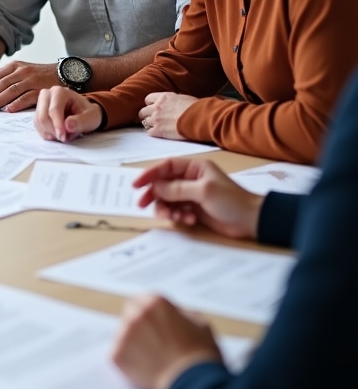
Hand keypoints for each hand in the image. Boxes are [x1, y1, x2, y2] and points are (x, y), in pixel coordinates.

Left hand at [0, 59, 60, 111]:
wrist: (64, 73)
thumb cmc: (41, 76)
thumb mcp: (23, 71)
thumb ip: (8, 79)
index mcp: (15, 66)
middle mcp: (22, 71)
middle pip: (0, 84)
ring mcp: (32, 79)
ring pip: (11, 91)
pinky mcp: (41, 89)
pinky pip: (26, 97)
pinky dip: (16, 103)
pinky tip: (8, 110)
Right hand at [33, 86, 103, 140]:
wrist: (84, 113)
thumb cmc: (87, 114)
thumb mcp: (91, 118)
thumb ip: (81, 122)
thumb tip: (68, 125)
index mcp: (60, 92)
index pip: (54, 110)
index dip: (57, 126)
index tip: (64, 138)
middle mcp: (47, 94)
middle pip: (42, 116)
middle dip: (53, 131)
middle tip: (64, 139)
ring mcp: (41, 103)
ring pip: (38, 122)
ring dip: (50, 133)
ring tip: (64, 135)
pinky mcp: (38, 112)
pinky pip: (37, 125)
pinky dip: (46, 133)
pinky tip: (56, 135)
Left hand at [112, 293, 222, 388]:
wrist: (195, 385)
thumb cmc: (201, 356)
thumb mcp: (200, 324)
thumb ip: (183, 314)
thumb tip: (176, 315)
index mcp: (154, 303)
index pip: (143, 301)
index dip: (150, 314)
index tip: (154, 324)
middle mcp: (136, 314)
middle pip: (129, 314)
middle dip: (139, 325)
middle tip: (151, 342)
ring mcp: (124, 334)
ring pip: (123, 335)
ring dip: (133, 343)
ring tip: (153, 359)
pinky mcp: (117, 355)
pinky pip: (119, 354)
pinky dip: (129, 361)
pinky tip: (146, 369)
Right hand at [132, 158, 263, 238]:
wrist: (253, 222)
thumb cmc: (232, 201)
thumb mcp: (203, 191)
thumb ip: (177, 188)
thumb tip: (155, 187)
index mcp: (194, 168)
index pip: (165, 166)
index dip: (149, 174)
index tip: (136, 185)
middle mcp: (190, 179)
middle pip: (163, 184)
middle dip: (154, 195)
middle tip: (143, 205)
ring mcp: (191, 195)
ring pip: (167, 200)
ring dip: (168, 209)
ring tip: (176, 217)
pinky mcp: (194, 210)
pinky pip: (176, 211)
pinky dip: (178, 216)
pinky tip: (189, 220)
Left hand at [138, 92, 196, 139]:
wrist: (200, 118)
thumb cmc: (197, 108)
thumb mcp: (183, 98)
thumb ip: (173, 100)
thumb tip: (175, 103)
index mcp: (164, 97)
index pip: (148, 99)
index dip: (151, 104)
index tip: (154, 108)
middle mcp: (157, 107)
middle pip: (143, 111)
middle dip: (146, 115)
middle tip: (152, 119)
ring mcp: (156, 119)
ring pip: (145, 122)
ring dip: (151, 125)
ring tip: (158, 127)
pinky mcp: (158, 130)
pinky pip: (149, 132)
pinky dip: (154, 133)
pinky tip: (160, 134)